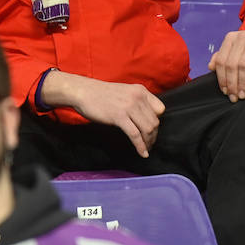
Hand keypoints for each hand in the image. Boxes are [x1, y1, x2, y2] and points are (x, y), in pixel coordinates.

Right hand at [41, 70, 164, 157]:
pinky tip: (142, 153)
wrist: (83, 92)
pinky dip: (140, 146)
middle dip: (153, 136)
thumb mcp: (125, 92)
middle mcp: (137, 97)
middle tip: (149, 143)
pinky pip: (135, 135)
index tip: (151, 130)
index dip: (156, 121)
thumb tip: (145, 119)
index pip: (160, 109)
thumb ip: (136, 101)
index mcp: (141, 90)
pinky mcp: (119, 117)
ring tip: (146, 149)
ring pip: (147, 129)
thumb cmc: (101, 94)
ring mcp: (128, 107)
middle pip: (154, 121)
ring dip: (148, 142)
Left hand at [211, 29, 244, 101]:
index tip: (225, 91)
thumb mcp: (238, 48)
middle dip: (231, 83)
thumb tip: (211, 67)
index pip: (221, 60)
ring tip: (242, 95)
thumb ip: (223, 55)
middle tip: (234, 97)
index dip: (221, 77)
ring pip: (244, 65)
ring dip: (242, 83)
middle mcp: (242, 38)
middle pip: (231, 64)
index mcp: (231, 38)